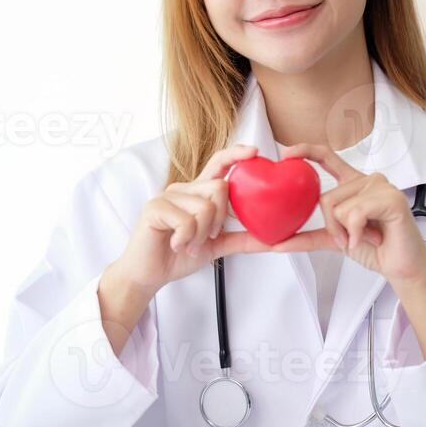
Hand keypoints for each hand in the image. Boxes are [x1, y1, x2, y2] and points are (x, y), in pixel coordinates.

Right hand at [113, 144, 274, 296]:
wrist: (150, 274)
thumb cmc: (179, 255)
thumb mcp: (218, 246)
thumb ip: (243, 238)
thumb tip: (275, 239)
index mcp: (198, 192)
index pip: (219, 164)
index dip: (236, 154)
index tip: (255, 152)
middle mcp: (183, 188)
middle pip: (219, 188)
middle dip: (219, 220)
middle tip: (206, 237)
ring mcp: (168, 196)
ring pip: (205, 206)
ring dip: (202, 234)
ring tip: (188, 244)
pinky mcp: (155, 208)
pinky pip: (186, 221)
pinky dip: (186, 239)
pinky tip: (176, 244)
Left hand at [270, 143, 425, 290]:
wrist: (401, 266)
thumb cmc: (374, 248)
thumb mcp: (333, 239)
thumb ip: (305, 237)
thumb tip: (274, 243)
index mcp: (352, 184)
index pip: (326, 157)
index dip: (305, 151)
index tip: (286, 154)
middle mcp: (366, 180)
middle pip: (326, 197)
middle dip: (332, 227)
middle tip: (349, 238)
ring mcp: (380, 186)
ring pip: (339, 207)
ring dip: (346, 232)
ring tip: (365, 237)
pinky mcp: (391, 198)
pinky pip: (356, 213)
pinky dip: (357, 233)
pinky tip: (372, 238)